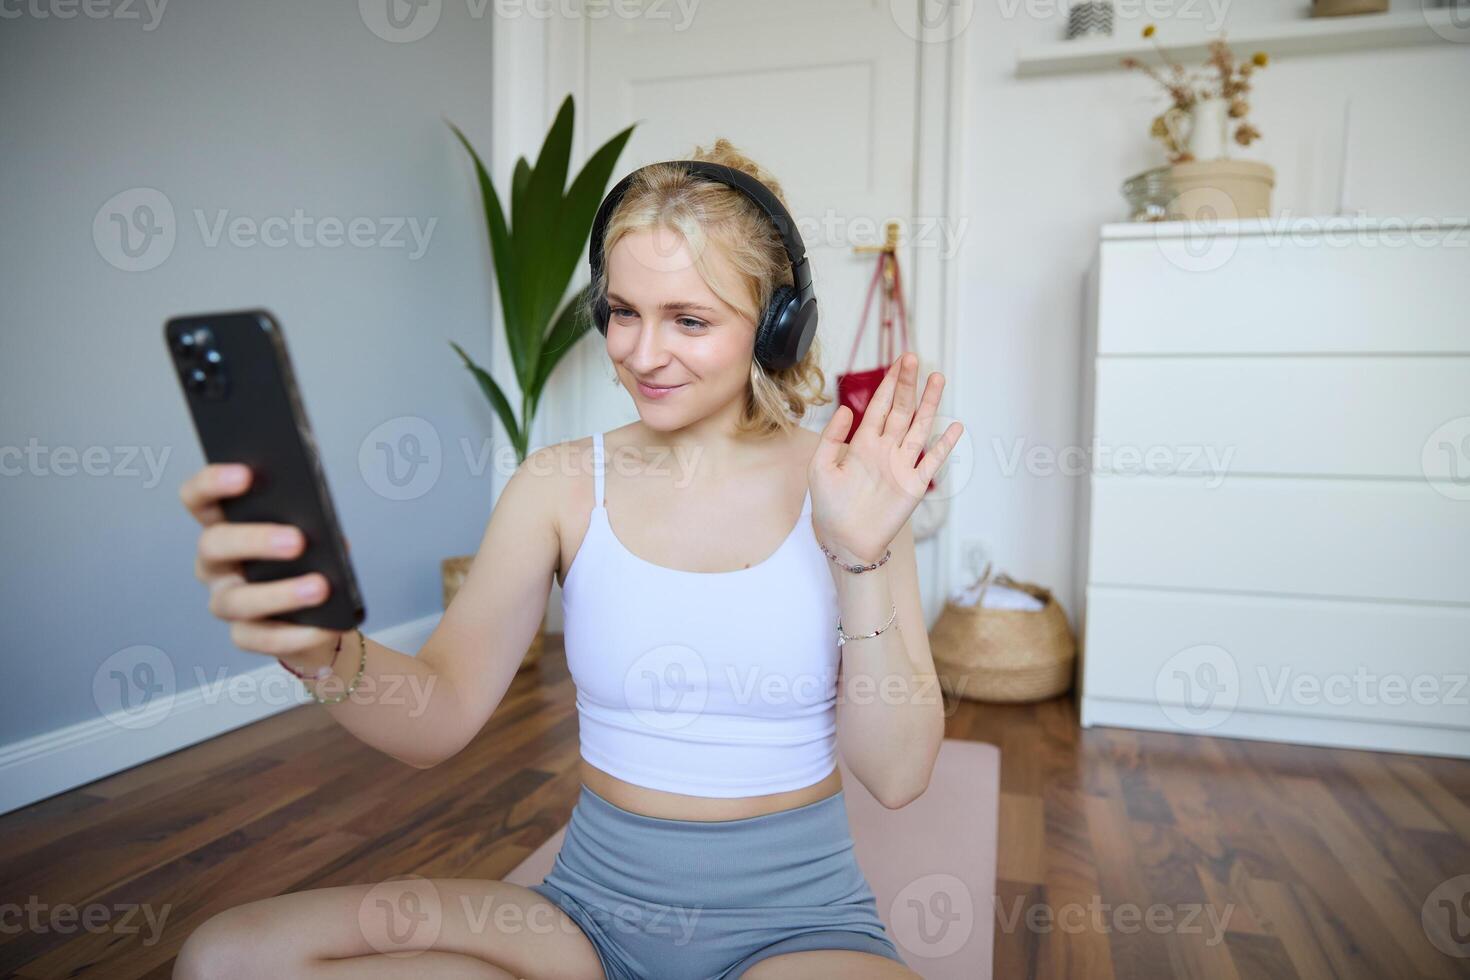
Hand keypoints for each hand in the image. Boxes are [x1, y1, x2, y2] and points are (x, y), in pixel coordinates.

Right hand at [179, 463, 341, 669]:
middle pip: (213, 545)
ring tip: (320, 587)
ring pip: (235, 599)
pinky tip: (323, 627)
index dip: (212, 483)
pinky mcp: (243, 635)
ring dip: (280, 593)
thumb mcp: (315, 535)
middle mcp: (215, 563)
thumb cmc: (312, 561)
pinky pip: (259, 638)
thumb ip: (312, 522)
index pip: (199, 499)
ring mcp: (225, 600)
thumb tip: (324, 524)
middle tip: (298, 541)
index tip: (245, 474)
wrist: (325, 615)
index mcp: (226, 526)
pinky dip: (294, 634)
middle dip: (254, 540)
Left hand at [810, 353, 962, 563]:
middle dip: (907, 384)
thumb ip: (831, 437)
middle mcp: (885, 449)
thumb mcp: (821, 468)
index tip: (898, 362)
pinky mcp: (914, 485)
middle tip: (914, 359)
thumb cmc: (829, 506)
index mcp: (863, 443)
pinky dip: (944, 445)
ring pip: (920, 427)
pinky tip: (954, 426)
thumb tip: (847, 409)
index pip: (879, 406)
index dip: (888, 383)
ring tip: (937, 379)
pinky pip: (932, 461)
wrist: (844, 540)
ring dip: (929, 404)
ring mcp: (902, 465)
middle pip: (901, 409)